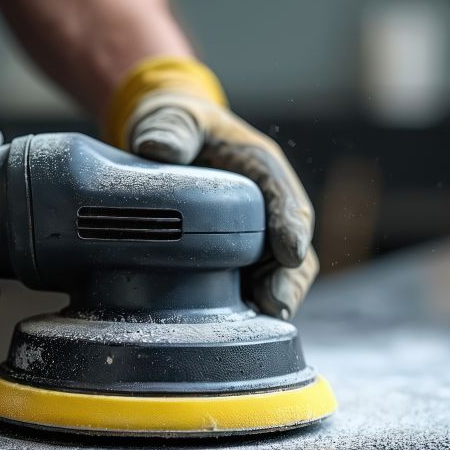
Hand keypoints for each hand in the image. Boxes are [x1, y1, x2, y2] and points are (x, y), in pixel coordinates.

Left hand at [106, 58, 317, 318]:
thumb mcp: (176, 119)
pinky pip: (253, 283)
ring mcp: (257, 235)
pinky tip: (238, 330)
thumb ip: (172, 130)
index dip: (290, 224)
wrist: (170, 141)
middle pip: (293, 244)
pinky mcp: (239, 257)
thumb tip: (157, 149)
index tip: (289, 250)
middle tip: (275, 304)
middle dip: (289, 277)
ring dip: (276, 296)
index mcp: (261, 167)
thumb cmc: (180, 127)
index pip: (283, 195)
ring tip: (263, 320)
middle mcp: (269, 206)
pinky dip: (251, 306)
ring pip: (280, 271)